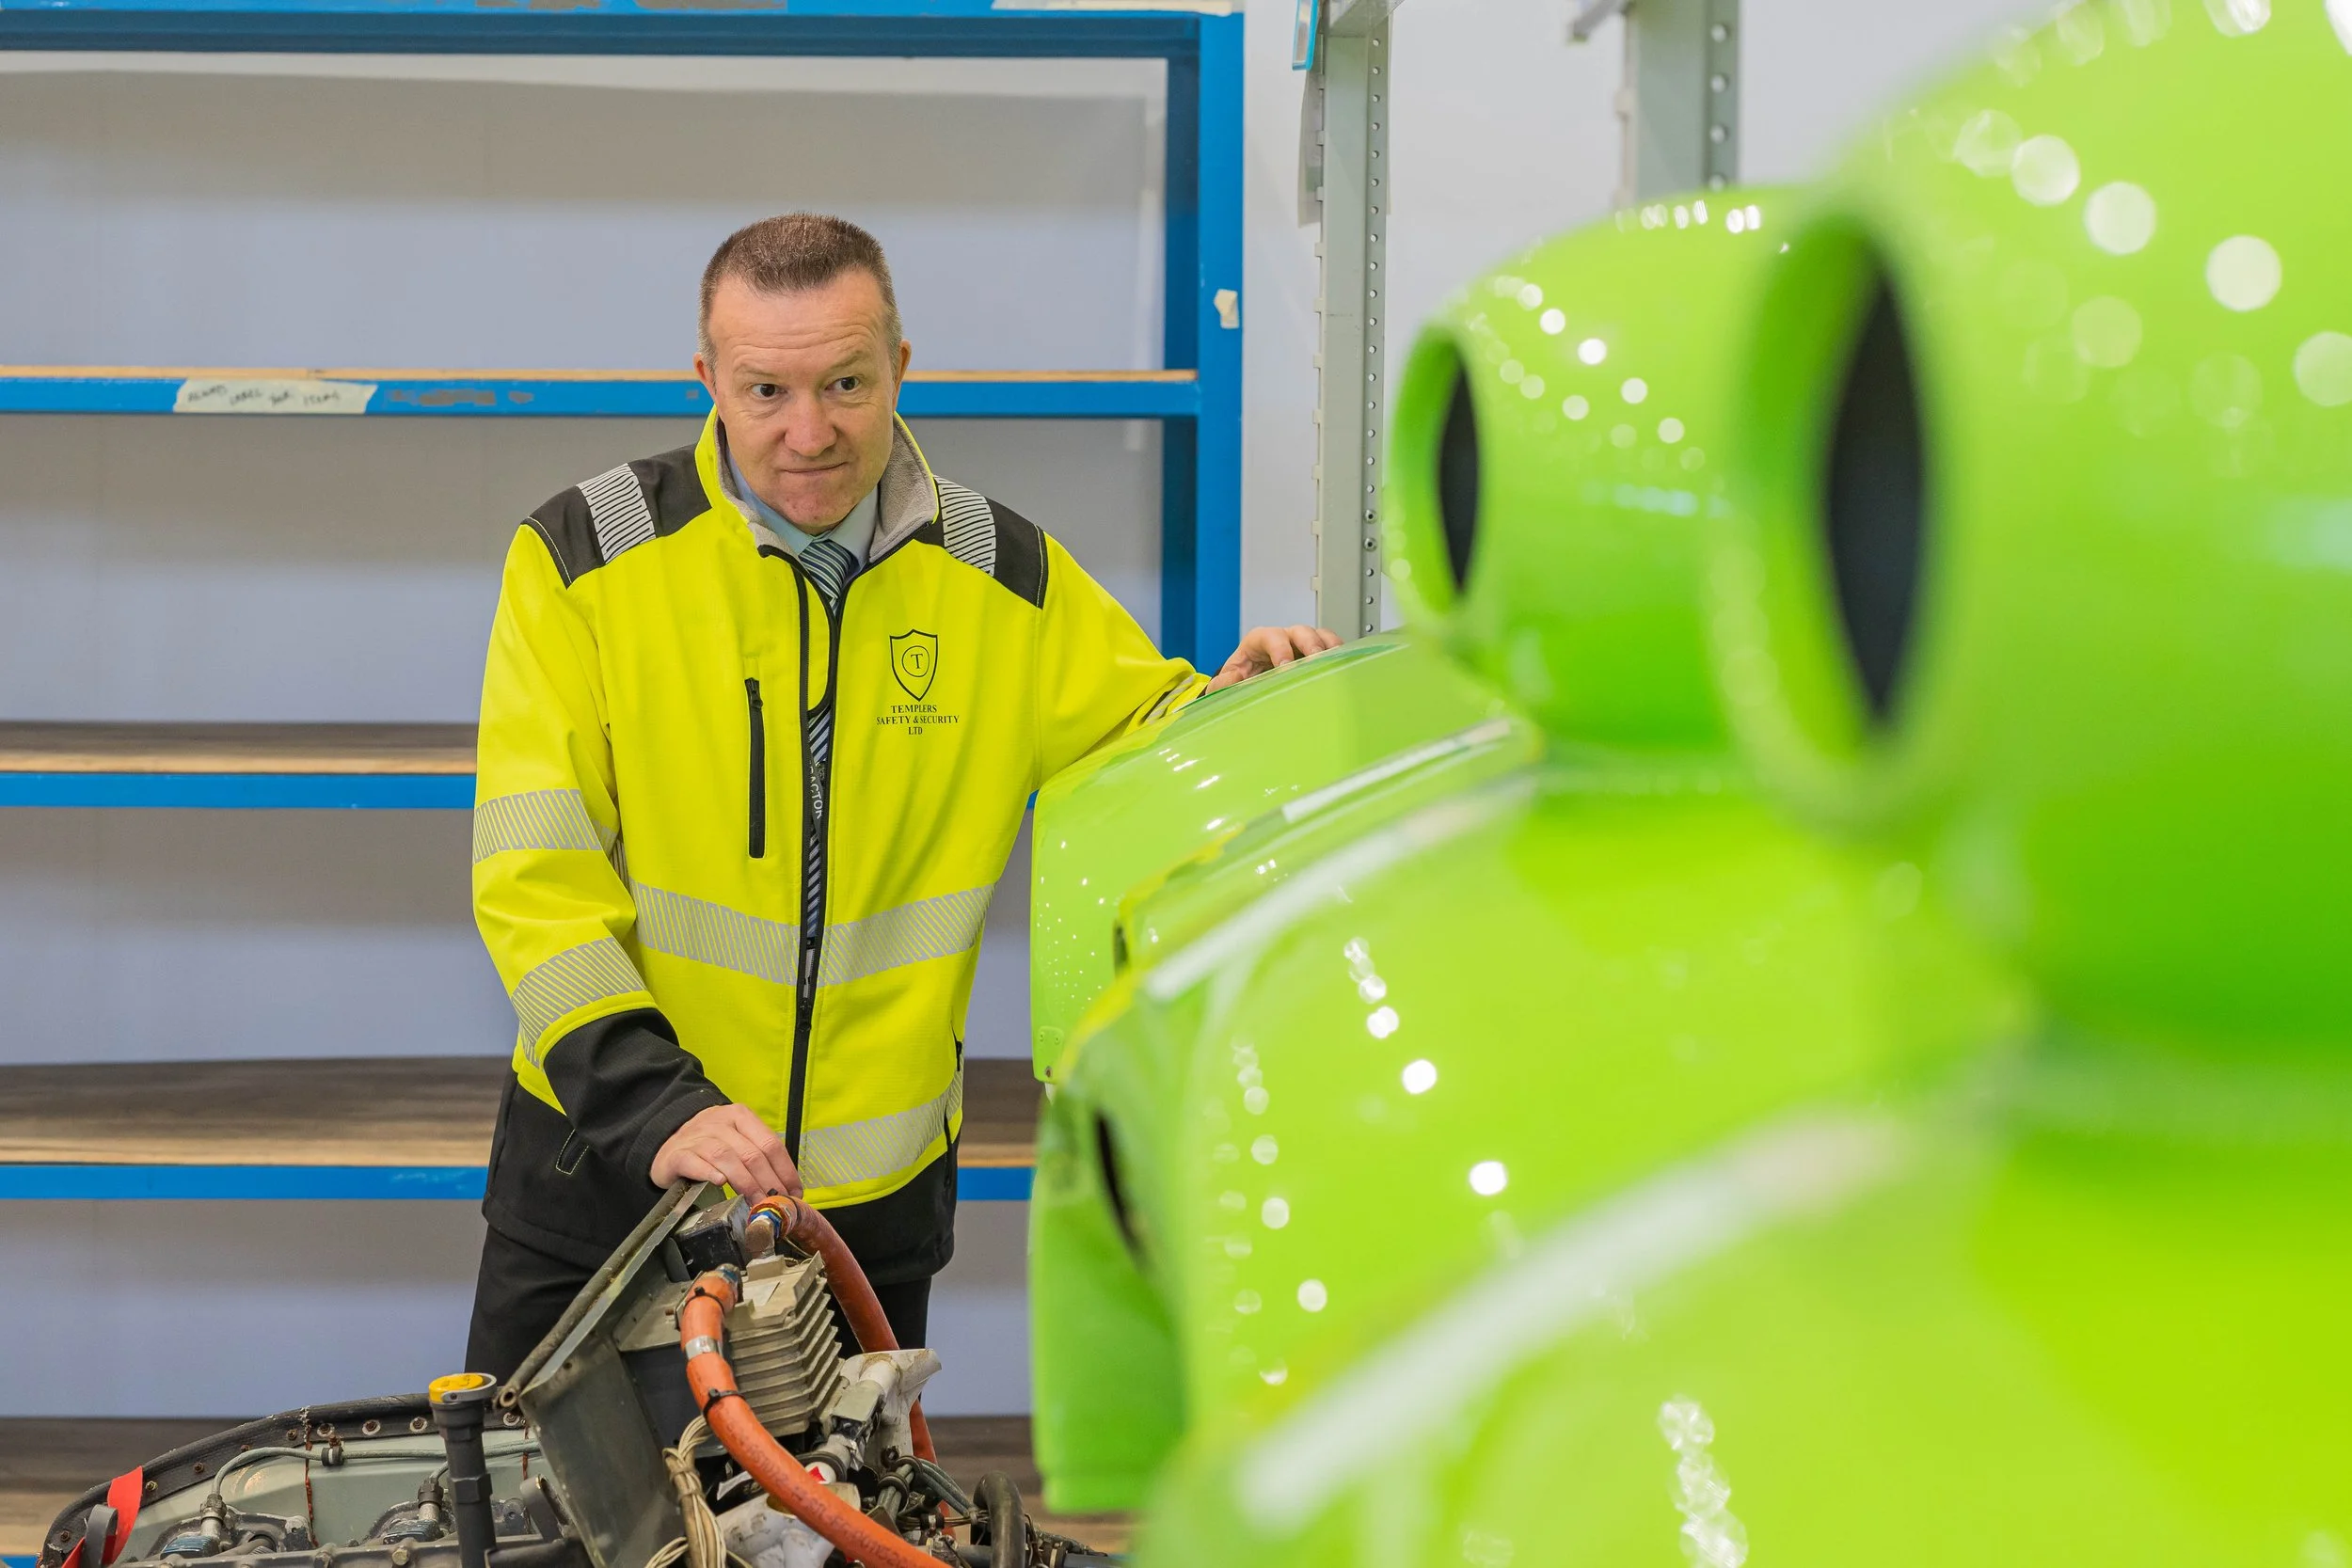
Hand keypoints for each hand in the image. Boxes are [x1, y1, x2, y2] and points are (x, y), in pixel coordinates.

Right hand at [650, 1103, 802, 1197]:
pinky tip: (720, 1183)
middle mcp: (719, 1122)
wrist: (667, 1144)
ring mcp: (697, 1136)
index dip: (785, 1170)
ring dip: (745, 1183)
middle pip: (751, 1154)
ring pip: (727, 1158)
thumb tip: (787, 1188)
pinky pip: (695, 1162)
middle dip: (768, 1182)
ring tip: (756, 1202)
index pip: (770, 1143)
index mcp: (740, 1116)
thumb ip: (758, 1158)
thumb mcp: (736, 1142)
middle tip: (776, 1203)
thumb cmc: (708, 1146)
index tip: (793, 1192)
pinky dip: (709, 1173)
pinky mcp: (677, 1154)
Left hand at [1208, 625, 1342, 690]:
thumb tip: (1233, 678)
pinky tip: (1342, 667)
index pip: (1271, 637)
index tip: (1285, 666)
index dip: (1279, 649)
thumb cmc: (1241, 678)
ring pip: (1320, 636)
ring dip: (1329, 647)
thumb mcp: (1225, 682)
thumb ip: (1223, 682)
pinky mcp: (1316, 654)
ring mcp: (1302, 644)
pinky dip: (1338, 655)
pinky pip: (1331, 648)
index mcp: (1259, 640)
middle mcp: (1283, 638)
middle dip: (1310, 644)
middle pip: (1300, 632)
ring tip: (1334, 662)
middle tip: (1316, 661)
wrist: (1251, 683)